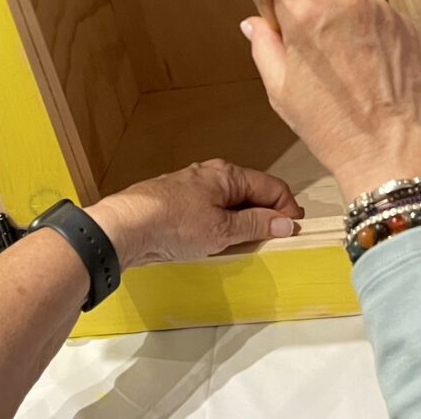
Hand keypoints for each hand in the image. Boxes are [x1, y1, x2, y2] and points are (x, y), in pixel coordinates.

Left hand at [85, 159, 302, 269]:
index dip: (287, 209)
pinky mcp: (180, 203)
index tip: (294, 231)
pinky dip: (222, 226)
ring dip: (243, 223)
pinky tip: (219, 245)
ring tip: (246, 247)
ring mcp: (194, 188)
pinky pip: (212, 212)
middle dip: (266, 217)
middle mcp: (212, 174)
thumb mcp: (222, 229)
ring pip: (231, 204)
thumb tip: (285, 222)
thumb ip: (255, 224)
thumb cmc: (172, 222)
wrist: (127, 227)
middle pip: (252, 193)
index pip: (272, 186)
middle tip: (274, 242)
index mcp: (227, 174)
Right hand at [242, 0, 420, 202]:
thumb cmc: (330, 124)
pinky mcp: (402, 21)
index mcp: (305, 13)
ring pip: (347, 2)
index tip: (285, 26)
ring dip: (342, 22)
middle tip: (316, 55)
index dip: (282, 5)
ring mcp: (377, 9)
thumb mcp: (280, 89)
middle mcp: (342, 0)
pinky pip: (374, 15)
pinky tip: (368, 64)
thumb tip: (254, 23)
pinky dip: (368, 32)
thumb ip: (263, 46)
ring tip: (346, 64)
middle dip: (313, 15)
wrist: (389, 146)